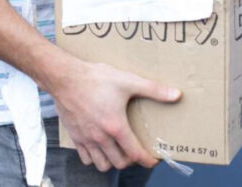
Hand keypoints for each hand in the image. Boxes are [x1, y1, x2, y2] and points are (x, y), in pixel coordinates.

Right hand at [53, 60, 180, 171]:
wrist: (65, 77)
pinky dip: (95, 157)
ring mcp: (86, 139)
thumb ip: (154, 90)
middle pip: (120, 163)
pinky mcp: (75, 136)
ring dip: (113, 161)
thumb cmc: (96, 79)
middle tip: (137, 151)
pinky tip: (101, 145)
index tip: (154, 160)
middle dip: (132, 160)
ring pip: (102, 164)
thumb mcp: (129, 81)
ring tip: (119, 150)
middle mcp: (100, 138)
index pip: (135, 154)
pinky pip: (85, 157)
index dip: (148, 161)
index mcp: (116, 127)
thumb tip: (177, 95)